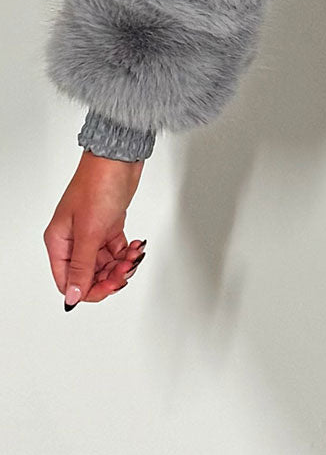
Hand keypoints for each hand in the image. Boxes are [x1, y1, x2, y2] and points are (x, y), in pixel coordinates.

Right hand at [44, 149, 146, 309]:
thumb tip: (72, 296)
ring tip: (133, 255)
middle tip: (126, 269)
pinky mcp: (109, 225)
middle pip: (89, 274)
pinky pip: (116, 250)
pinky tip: (136, 246)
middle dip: (110, 276)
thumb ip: (82, 266)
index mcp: (59, 241)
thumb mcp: (89, 232)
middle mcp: (73, 239)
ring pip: (105, 263)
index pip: (67, 280)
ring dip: (122, 264)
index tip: (109, 287)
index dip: (88, 289)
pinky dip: (127, 252)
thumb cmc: (98, 185)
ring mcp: (92, 232)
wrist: (119, 158)